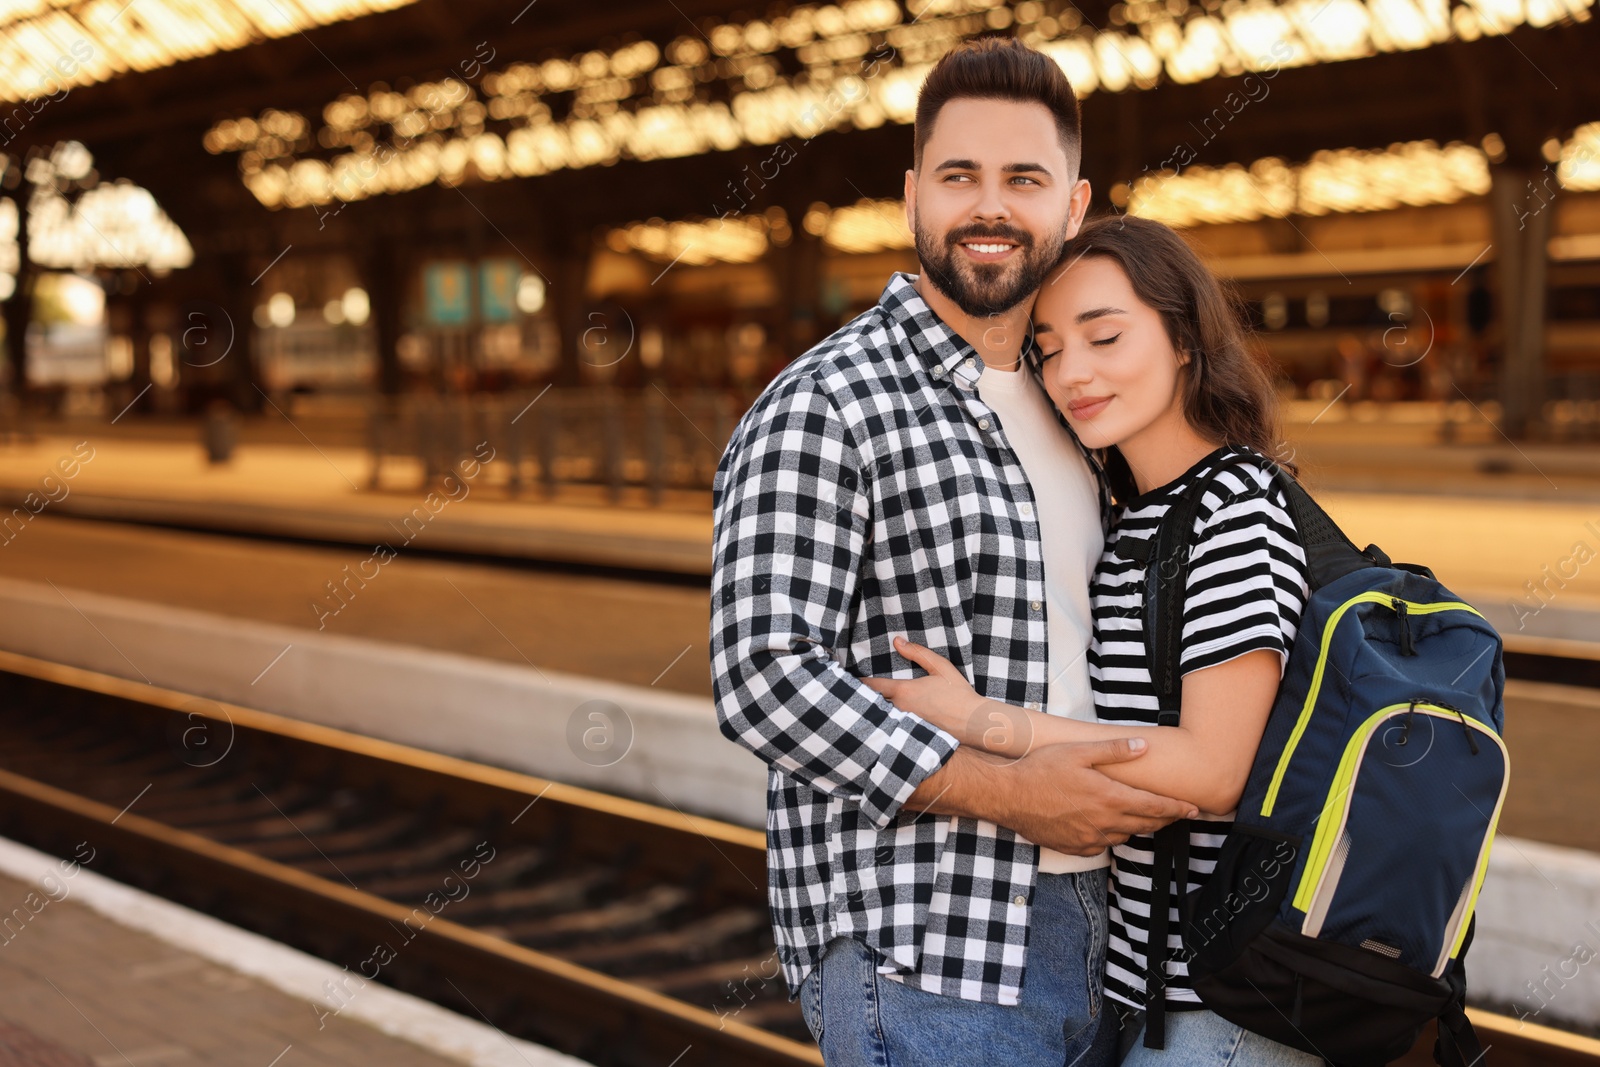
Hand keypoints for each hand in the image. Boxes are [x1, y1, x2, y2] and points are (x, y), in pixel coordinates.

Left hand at [862, 637, 988, 741]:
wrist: (973, 722)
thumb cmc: (958, 693)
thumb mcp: (940, 667)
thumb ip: (917, 653)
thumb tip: (897, 641)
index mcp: (904, 691)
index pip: (873, 685)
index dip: (861, 682)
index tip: (852, 680)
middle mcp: (899, 709)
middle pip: (873, 703)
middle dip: (864, 698)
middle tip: (852, 693)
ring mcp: (904, 725)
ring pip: (882, 717)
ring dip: (875, 711)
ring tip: (864, 708)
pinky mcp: (911, 737)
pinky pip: (892, 728)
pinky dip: (886, 724)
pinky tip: (883, 723)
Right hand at [1004, 740, 1198, 854]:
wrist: (1009, 796)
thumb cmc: (1042, 769)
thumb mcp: (1079, 752)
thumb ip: (1114, 750)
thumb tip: (1144, 746)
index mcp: (1109, 797)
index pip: (1155, 807)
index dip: (1177, 809)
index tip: (1194, 809)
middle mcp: (1104, 823)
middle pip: (1146, 825)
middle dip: (1165, 819)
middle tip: (1177, 813)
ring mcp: (1090, 838)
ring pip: (1126, 837)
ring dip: (1139, 828)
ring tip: (1145, 817)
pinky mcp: (1076, 848)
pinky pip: (1104, 846)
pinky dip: (1114, 837)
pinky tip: (1111, 827)